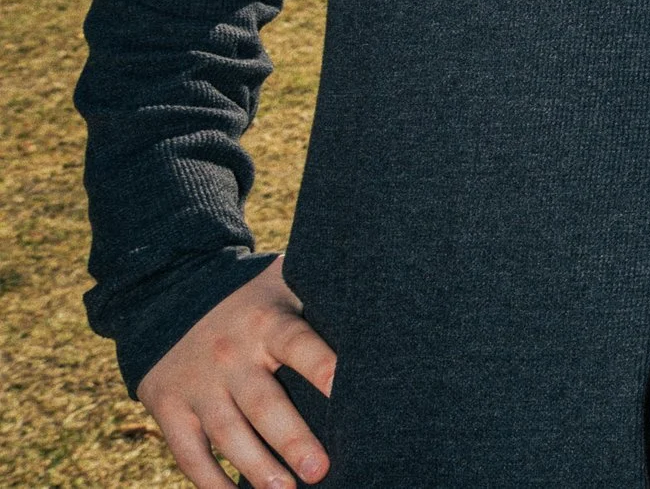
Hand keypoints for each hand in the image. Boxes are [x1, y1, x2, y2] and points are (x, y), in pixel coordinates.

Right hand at [136, 255, 334, 488]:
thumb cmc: (249, 298)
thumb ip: (322, 294)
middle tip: (321, 470)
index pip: (299, 345)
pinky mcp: (168, 408)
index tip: (347, 392)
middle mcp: (230, 355)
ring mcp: (197, 385)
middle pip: (263, 403)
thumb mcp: (284, 282)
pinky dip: (210, 482)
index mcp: (267, 322)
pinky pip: (189, 453)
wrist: (167, 294)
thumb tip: (382, 298)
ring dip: (256, 467)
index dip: (322, 367)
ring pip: (227, 433)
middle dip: (292, 439)